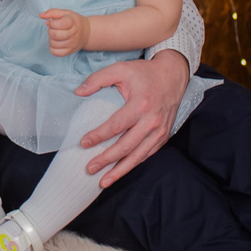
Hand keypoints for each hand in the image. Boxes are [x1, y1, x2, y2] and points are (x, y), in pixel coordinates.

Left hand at [42, 9, 90, 56]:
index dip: (51, 23)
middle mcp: (74, 34)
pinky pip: (56, 53)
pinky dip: (52, 48)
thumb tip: (41, 15)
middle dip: (50, 31)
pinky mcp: (70, 51)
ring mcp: (72, 44)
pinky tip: (56, 42)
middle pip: (55, 35)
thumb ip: (52, 12)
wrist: (87, 32)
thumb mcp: (65, 13)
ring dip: (51, 39)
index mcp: (72, 22)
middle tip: (54, 29)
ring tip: (56, 35)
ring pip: (54, 44)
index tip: (50, 22)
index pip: (59, 25)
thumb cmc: (73, 21)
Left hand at [73, 51, 188, 187]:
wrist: (173, 75)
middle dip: (106, 160)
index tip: (83, 143)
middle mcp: (152, 121)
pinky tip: (120, 172)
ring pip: (138, 156)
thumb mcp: (120, 69)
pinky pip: (147, 154)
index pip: (116, 126)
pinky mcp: (163, 136)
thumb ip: (98, 79)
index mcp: (140, 105)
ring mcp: (159, 131)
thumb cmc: (144, 73)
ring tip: (103, 181)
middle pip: (126, 146)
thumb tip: (78, 92)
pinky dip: (133, 164)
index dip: (98, 136)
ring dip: (120, 170)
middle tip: (89, 168)